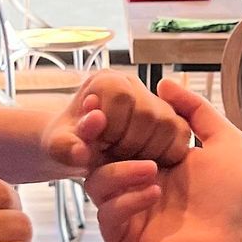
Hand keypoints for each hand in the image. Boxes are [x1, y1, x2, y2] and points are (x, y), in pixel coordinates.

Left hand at [41, 67, 191, 176]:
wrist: (83, 148)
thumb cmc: (71, 143)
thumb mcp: (59, 148)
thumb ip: (66, 146)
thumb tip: (83, 146)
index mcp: (106, 81)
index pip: (121, 97)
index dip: (111, 128)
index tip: (99, 143)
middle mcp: (134, 84)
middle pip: (149, 113)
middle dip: (129, 143)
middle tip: (112, 155)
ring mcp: (156, 102)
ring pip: (169, 126)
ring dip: (148, 151)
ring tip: (126, 158)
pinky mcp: (173, 120)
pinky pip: (182, 137)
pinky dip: (165, 155)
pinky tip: (143, 160)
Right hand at [86, 77, 241, 241]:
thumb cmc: (239, 194)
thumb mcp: (223, 139)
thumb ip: (195, 109)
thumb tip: (164, 82)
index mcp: (154, 160)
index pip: (118, 136)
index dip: (108, 121)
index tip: (103, 104)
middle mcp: (136, 184)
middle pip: (97, 158)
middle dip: (96, 140)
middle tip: (102, 126)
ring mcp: (130, 213)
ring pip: (96, 185)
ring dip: (119, 172)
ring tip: (151, 169)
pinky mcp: (127, 240)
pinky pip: (108, 215)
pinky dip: (126, 200)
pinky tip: (153, 193)